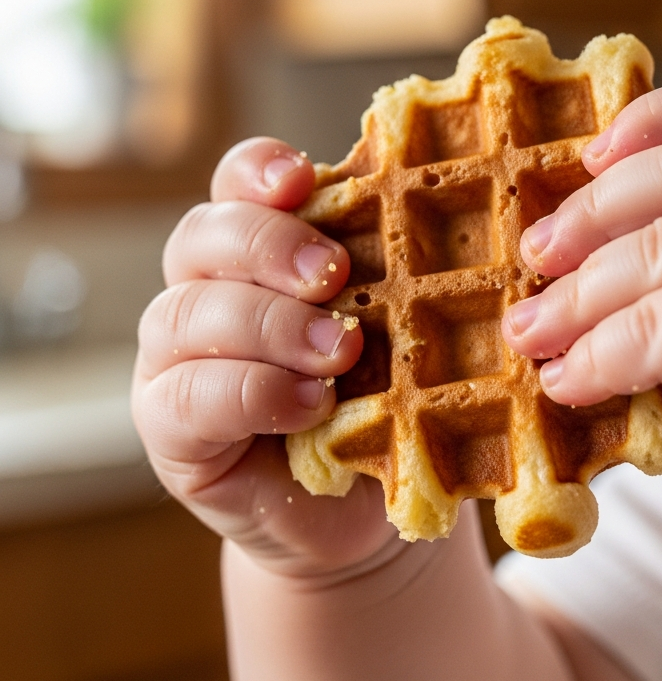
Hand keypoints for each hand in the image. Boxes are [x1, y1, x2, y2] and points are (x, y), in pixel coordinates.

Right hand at [132, 138, 396, 579]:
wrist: (369, 510)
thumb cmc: (392, 403)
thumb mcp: (406, 332)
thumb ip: (407, 278)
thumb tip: (470, 215)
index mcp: (263, 251)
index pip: (237, 183)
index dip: (260, 170)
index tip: (305, 177)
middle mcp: (209, 291)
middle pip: (202, 235)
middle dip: (268, 246)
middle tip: (334, 274)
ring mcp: (178, 359)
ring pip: (186, 312)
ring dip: (269, 325)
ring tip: (341, 350)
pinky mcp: (172, 430)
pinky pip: (185, 398)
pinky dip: (252, 392)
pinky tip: (312, 405)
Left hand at [501, 82, 661, 516]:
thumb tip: (605, 243)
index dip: (647, 124)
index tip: (588, 154)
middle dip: (589, 219)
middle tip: (535, 254)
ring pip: (653, 256)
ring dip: (576, 302)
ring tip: (530, 331)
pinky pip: (655, 330)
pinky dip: (599, 359)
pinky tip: (569, 381)